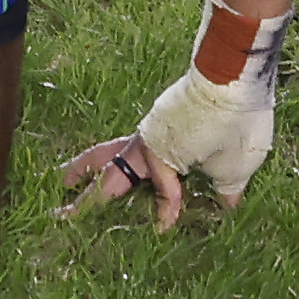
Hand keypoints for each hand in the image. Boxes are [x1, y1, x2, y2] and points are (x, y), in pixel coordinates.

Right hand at [69, 39, 279, 219]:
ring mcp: (148, 128)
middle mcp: (146, 142)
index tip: (166, 226)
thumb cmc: (235, 121)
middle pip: (106, 169)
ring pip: (109, 150)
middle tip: (62, 211)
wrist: (234, 72)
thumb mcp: (234, 162)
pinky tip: (115, 160)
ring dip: (88, 166)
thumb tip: (227, 205)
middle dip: (86, 193)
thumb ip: (225, 187)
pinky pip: (127, 142)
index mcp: (161, 155)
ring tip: (67, 178)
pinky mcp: (157, 117)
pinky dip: (113, 155)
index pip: (160, 191)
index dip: (165, 209)